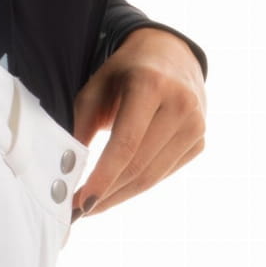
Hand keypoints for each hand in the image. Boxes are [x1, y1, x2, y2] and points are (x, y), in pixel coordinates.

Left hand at [69, 25, 206, 219]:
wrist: (171, 56)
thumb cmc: (127, 73)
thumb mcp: (96, 88)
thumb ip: (80, 126)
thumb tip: (66, 172)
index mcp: (152, 84)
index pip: (126, 145)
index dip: (102, 179)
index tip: (80, 204)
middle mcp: (181, 104)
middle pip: (138, 167)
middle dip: (105, 194)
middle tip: (78, 211)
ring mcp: (195, 124)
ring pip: (151, 178)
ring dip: (118, 197)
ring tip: (93, 205)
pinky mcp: (199, 141)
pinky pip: (162, 175)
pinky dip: (136, 187)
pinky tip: (117, 189)